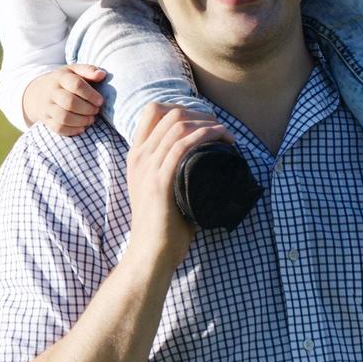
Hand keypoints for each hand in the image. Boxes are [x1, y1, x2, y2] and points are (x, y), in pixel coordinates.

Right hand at [23, 64, 104, 135]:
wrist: (38, 92)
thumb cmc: (63, 80)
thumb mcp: (74, 70)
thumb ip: (88, 70)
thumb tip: (102, 74)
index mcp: (60, 77)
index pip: (76, 85)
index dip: (91, 95)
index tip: (100, 101)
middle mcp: (52, 92)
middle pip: (70, 102)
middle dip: (87, 109)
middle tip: (96, 110)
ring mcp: (47, 106)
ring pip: (64, 117)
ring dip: (81, 121)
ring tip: (90, 119)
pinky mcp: (46, 119)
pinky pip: (58, 128)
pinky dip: (72, 130)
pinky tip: (82, 128)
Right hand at [126, 105, 230, 262]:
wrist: (150, 253)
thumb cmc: (163, 226)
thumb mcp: (159, 189)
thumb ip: (172, 172)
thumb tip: (203, 162)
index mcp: (136, 155)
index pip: (152, 111)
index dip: (182, 108)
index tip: (204, 122)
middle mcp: (139, 156)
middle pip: (168, 113)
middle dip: (200, 114)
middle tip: (221, 129)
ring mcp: (147, 168)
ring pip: (177, 125)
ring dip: (208, 123)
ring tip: (226, 134)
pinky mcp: (159, 181)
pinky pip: (181, 146)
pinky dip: (204, 135)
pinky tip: (219, 137)